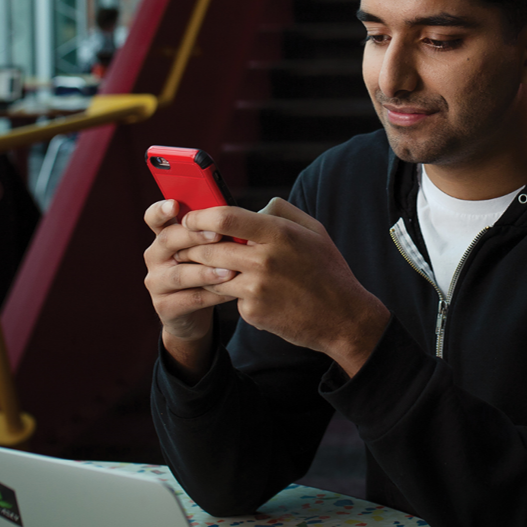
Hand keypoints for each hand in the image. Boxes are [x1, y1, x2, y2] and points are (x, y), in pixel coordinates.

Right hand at [143, 199, 238, 378]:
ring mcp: (157, 282)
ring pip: (179, 274)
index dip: (161, 210)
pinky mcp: (165, 307)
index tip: (174, 205)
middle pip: (168, 240)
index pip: (154, 217)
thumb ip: (216, 230)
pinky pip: (190, 299)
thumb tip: (249, 212)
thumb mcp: (207, 248)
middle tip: (218, 235)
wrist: (194, 314)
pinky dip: (212, 295)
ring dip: (206, 272)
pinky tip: (232, 292)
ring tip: (231, 270)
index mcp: (164, 235)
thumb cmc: (205, 270)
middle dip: (194, 236)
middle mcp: (155, 256)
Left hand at [178, 198, 389, 377]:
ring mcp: (257, 289)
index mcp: (280, 234)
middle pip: (210, 247)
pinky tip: (245, 293)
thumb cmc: (328, 270)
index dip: (201, 216)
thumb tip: (252, 208)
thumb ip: (281, 211)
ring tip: (201, 267)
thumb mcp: (314, 230)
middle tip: (183, 245)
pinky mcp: (253, 313)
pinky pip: (230, 297)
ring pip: (212, 274)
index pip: (226, 217)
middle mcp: (265, 260)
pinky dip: (232, 293)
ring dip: (202, 271)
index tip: (190, 219)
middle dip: (191, 246)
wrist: (343, 318)